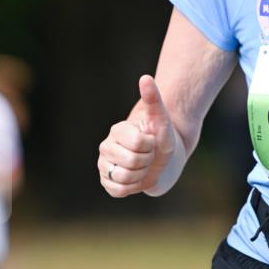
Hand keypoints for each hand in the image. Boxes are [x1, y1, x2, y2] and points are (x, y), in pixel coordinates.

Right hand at [98, 75, 176, 196]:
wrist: (165, 161)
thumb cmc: (163, 138)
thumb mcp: (162, 120)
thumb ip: (153, 99)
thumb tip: (145, 78)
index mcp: (117, 130)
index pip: (138, 143)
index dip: (151, 145)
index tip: (151, 142)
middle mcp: (106, 147)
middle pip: (131, 162)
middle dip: (146, 161)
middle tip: (148, 156)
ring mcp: (104, 165)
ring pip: (124, 178)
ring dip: (140, 176)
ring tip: (142, 168)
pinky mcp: (107, 182)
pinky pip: (118, 191)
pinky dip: (131, 188)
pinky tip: (135, 179)